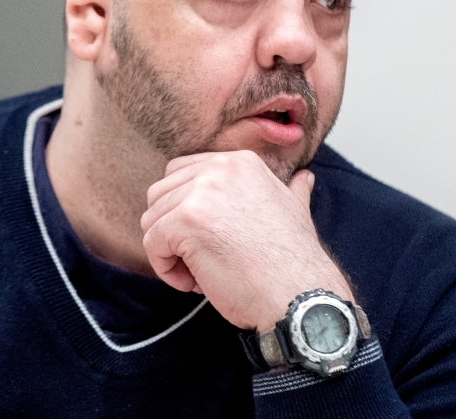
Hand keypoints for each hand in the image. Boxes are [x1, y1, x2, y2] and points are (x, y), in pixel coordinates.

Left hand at [140, 150, 352, 331]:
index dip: (184, 210)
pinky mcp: (186, 222)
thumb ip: (291, 190)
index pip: (182, 173)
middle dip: (171, 230)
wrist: (298, 294)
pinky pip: (152, 243)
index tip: (209, 239)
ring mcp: (201, 193)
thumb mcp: (295, 210)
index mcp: (240, 161)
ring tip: (201, 273)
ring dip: (169, 252)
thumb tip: (303, 179)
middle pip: (161, 193)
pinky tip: (195, 283)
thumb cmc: (293, 262)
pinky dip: (166, 269)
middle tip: (202, 259)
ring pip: (152, 219)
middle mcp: (219, 168)